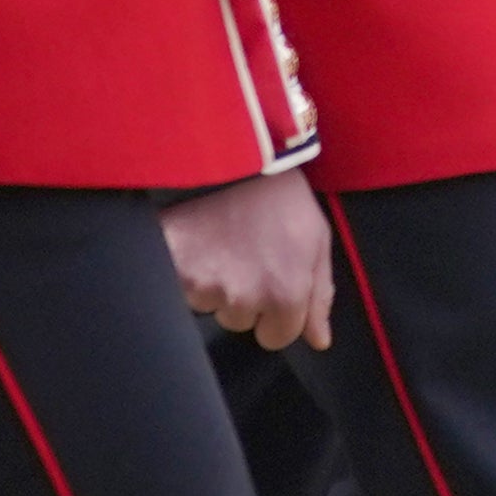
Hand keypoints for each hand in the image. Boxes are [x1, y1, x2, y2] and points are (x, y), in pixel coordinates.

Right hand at [159, 170, 335, 352]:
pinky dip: (187, 271)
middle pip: (240, 322)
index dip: (275, 312)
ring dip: (216, 283)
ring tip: (224, 241)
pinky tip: (201, 243)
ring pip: (211, 306)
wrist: (238, 154)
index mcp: (286, 294)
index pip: (276, 338)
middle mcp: (246, 299)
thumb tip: (319, 341)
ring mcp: (208, 287)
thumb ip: (320, 295)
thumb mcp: (316, 239)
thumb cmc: (282, 195)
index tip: (271, 279)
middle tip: (246, 252)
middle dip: (244, 297)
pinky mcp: (176, 271)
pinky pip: (181, 289)